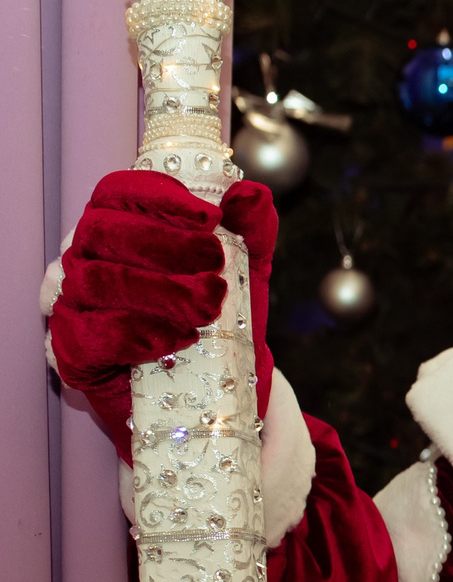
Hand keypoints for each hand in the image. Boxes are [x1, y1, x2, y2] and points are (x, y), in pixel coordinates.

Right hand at [48, 170, 277, 458]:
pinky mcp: (71, 353)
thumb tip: (251, 194)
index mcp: (119, 229)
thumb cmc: (223, 319)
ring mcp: (72, 306)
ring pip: (95, 282)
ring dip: (158, 292)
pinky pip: (87, 336)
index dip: (158, 197)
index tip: (210, 216)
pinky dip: (136, 335)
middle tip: (215, 266)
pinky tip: (178, 340)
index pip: (115, 193)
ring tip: (207, 309)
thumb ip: (252, 232)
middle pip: (101, 232)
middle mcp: (85, 260)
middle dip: (164, 245)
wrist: (217, 389)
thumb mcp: (247, 273)